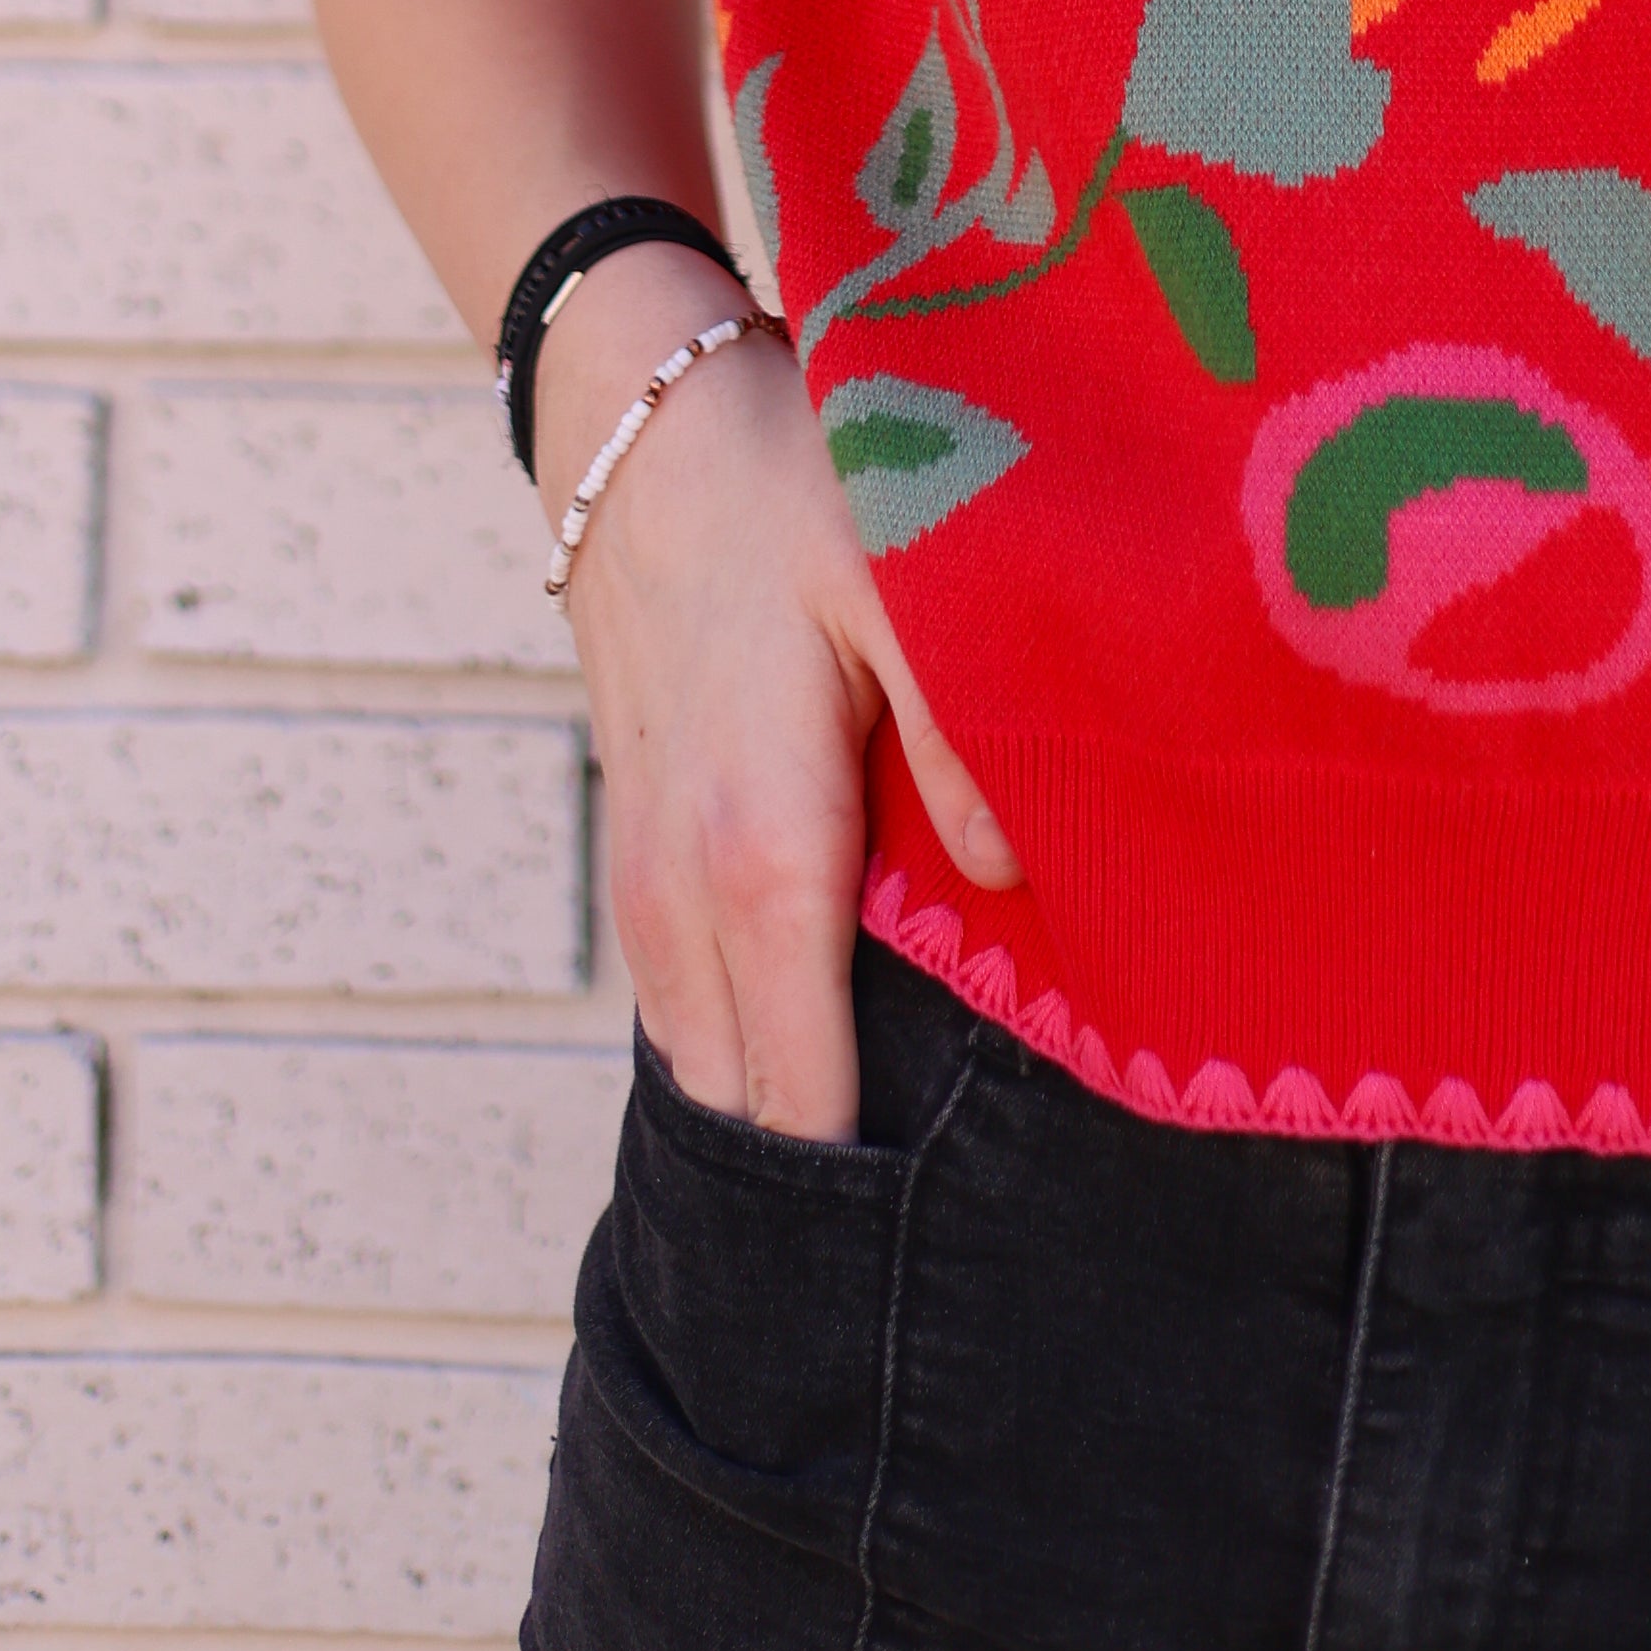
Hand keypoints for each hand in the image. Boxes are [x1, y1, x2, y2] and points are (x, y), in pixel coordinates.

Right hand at [535, 249, 1020, 1139]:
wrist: (632, 413)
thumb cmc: (783, 483)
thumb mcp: (905, 581)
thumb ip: (968, 738)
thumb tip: (1018, 884)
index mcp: (764, 850)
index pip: (802, 1088)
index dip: (869, 1180)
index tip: (954, 1237)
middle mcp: (684, 893)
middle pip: (748, 1104)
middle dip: (833, 1170)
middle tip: (956, 1208)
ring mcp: (644, 874)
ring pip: (707, 1058)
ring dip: (785, 1101)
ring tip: (902, 1143)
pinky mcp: (637, 842)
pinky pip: (687, 994)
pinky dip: (748, 1033)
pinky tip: (831, 1022)